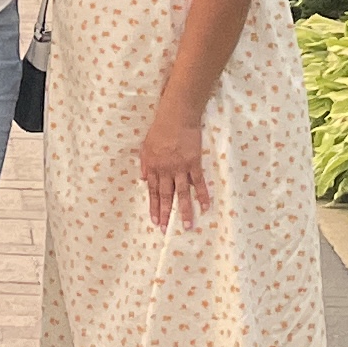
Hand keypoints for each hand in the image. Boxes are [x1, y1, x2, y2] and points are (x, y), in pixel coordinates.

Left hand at [137, 103, 210, 229]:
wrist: (176, 117)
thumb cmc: (160, 129)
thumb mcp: (145, 146)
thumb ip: (144, 163)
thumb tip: (142, 179)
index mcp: (153, 167)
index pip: (152, 191)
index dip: (154, 207)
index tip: (155, 221)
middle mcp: (165, 170)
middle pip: (166, 196)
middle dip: (166, 214)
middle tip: (167, 230)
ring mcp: (180, 168)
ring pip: (182, 193)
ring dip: (185, 211)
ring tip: (188, 226)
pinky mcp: (194, 163)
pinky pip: (198, 183)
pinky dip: (202, 195)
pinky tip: (205, 207)